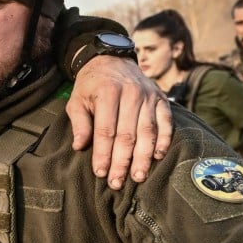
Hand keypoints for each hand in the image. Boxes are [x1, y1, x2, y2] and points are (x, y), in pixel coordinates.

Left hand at [67, 56, 172, 188]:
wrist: (112, 59)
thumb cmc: (91, 85)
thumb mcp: (77, 99)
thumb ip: (79, 122)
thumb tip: (80, 146)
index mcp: (107, 93)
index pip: (106, 130)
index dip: (103, 153)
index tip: (100, 173)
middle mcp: (131, 94)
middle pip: (128, 134)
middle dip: (122, 161)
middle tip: (117, 183)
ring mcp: (148, 96)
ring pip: (147, 131)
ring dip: (143, 157)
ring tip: (138, 177)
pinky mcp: (161, 98)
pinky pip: (165, 122)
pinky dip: (163, 140)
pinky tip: (158, 156)